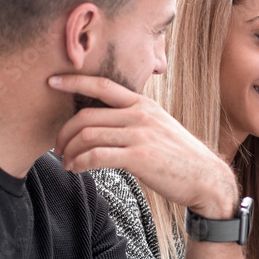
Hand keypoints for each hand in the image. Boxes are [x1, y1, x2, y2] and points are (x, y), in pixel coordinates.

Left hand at [49, 75, 237, 218]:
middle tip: (57, 146)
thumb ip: (135, 119)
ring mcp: (140, 135)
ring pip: (89, 136)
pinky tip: (76, 169)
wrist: (205, 177)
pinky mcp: (139, 157)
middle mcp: (140, 115)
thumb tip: (108, 122)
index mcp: (143, 104)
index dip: (74, 80)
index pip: (102, 85)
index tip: (53, 81)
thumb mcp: (159, 126)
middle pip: (87, 116)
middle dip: (64, 131)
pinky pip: (97, 156)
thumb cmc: (179, 156)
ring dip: (70, 150)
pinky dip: (80, 162)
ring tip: (65, 161)